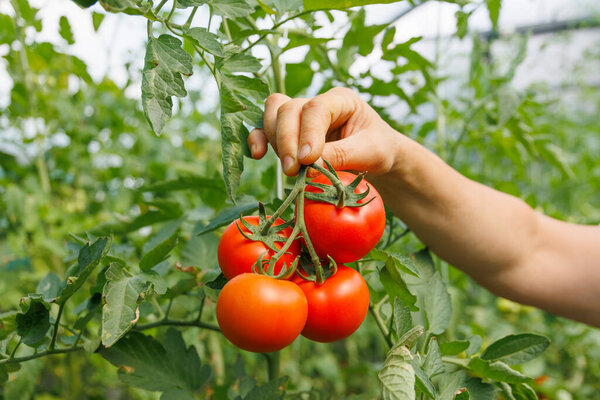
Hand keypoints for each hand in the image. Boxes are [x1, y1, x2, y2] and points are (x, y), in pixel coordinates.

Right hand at [248, 87, 402, 175]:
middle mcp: (316, 103)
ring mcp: (299, 116)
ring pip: (273, 114)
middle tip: (294, 171)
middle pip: (289, 109)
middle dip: (287, 141)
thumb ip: (341, 156)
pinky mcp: (288, 132)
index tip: (307, 160)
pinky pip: (264, 128)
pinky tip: (258, 154)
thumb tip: (308, 166)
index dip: (308, 133)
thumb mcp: (371, 153)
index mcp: (341, 100)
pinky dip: (257, 139)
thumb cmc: (379, 150)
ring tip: (289, 169)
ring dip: (275, 141)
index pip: (316, 108)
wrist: (377, 157)